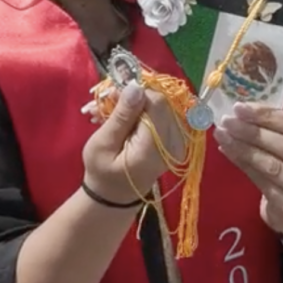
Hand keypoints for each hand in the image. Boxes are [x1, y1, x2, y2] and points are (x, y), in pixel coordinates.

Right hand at [82, 81, 185, 204]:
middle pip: (162, 102)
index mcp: (155, 147)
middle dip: (136, 97)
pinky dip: (144, 112)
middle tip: (108, 102)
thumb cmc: (103, 172)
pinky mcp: (176, 140)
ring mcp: (179, 142)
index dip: (136, 92)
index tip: (113, 95)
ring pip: (162, 105)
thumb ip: (122, 115)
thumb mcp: (103, 143)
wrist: (114, 196)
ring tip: (111, 111)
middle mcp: (174, 143)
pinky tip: (124, 117)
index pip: (157, 103)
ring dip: (138, 104)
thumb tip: (136, 86)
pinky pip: (163, 114)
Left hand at [214, 103, 282, 235]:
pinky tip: (227, 151)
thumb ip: (279, 130)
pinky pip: (262, 182)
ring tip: (223, 134)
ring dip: (244, 148)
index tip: (241, 108)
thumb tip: (242, 112)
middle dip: (254, 131)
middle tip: (228, 120)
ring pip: (273, 166)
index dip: (269, 116)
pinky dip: (242, 164)